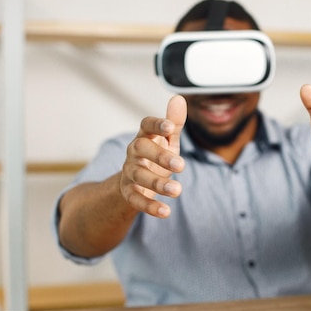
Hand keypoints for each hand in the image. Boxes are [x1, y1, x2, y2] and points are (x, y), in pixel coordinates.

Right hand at [120, 95, 186, 217]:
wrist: (134, 182)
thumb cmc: (155, 156)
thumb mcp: (167, 140)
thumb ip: (174, 123)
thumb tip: (179, 99)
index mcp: (144, 136)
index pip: (146, 125)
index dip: (156, 125)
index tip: (169, 127)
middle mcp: (133, 153)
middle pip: (141, 149)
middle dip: (159, 156)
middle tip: (181, 164)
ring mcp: (129, 173)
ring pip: (139, 176)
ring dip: (158, 184)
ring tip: (177, 190)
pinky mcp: (129, 193)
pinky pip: (137, 200)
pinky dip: (150, 206)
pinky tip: (165, 211)